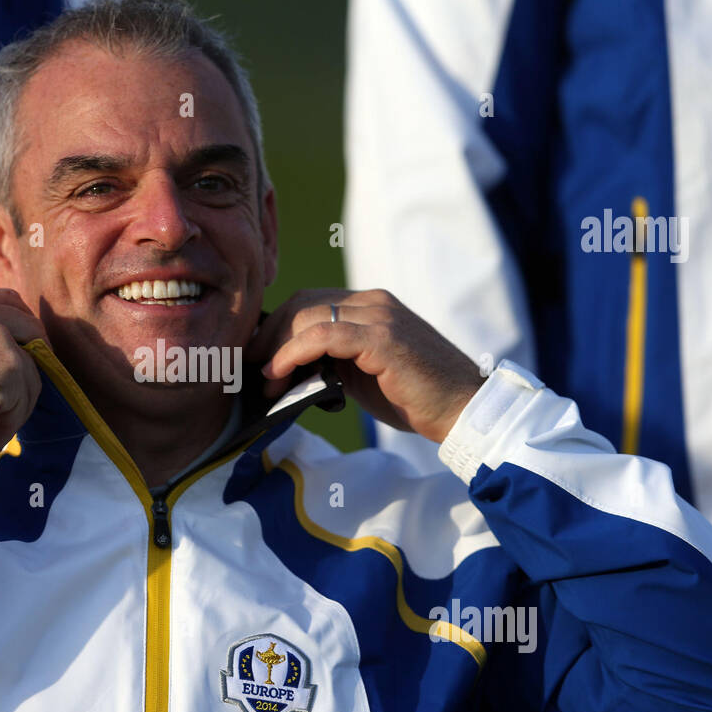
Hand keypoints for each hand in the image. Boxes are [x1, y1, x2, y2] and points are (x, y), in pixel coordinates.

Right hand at [0, 289, 48, 458]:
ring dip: (14, 408)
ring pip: (29, 374)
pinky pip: (22, 403)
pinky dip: (6, 428)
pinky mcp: (9, 367)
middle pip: (30, 328)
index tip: (24, 351)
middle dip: (36, 359)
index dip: (21, 327)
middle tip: (26, 390)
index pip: (4, 302)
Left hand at [245, 288, 483, 443]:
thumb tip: (289, 370)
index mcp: (370, 305)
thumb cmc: (415, 398)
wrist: (462, 410)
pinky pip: (322, 336)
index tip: (256, 356)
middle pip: (301, 303)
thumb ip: (332, 361)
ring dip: (276, 349)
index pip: (309, 301)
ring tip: (265, 380)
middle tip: (249, 367)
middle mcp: (373, 301)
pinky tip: (278, 373)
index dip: (276, 327)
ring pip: (307, 316)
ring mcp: (378, 316)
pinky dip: (293, 353)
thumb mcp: (364, 373)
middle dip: (269, 335)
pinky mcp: (380, 338)